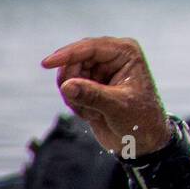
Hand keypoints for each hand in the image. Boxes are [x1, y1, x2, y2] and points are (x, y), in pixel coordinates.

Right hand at [41, 37, 172, 156]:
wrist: (143, 141)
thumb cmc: (140, 121)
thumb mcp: (118, 107)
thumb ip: (92, 95)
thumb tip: (66, 85)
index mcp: (126, 52)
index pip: (90, 47)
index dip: (67, 55)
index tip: (46, 64)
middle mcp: (112, 56)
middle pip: (74, 60)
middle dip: (73, 84)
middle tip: (82, 106)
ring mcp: (100, 69)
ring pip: (68, 75)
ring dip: (74, 97)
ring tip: (93, 112)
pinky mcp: (91, 82)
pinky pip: (68, 88)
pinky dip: (75, 103)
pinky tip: (92, 114)